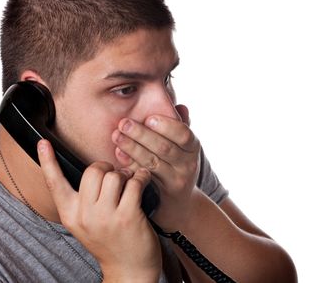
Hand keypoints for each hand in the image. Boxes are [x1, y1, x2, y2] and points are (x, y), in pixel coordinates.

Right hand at [37, 139, 160, 281]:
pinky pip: (134, 183)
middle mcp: (84, 216)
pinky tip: (143, 182)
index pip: (54, 183)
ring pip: (114, 175)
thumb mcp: (87, 224)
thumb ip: (84, 200)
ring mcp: (105, 217)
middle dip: (107, 168)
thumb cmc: (110, 242)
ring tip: (131, 183)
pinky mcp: (127, 217)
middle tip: (116, 177)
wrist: (129, 271)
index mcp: (70, 215)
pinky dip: (141, 178)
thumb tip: (94, 170)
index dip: (47, 161)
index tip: (41, 142)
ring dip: (126, 175)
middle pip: (93, 171)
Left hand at [111, 104, 201, 230]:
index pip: (184, 134)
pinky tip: (118, 156)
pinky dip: (130, 165)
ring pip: (152, 162)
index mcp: (193, 147)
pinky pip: (144, 177)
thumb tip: (180, 106)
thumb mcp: (183, 146)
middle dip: (142, 134)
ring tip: (116, 136)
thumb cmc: (177, 164)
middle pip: (164, 148)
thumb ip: (180, 126)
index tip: (148, 118)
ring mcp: (176, 180)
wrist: (181, 203)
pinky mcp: (162, 193)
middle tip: (124, 123)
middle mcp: (188, 164)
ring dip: (132, 148)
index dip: (166, 126)